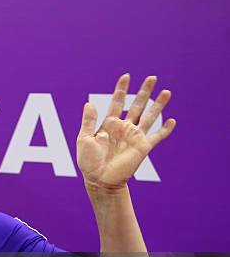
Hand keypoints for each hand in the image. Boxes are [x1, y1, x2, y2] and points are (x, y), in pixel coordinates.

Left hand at [77, 74, 176, 192]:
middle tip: (152, 77)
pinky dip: (165, 129)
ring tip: (166, 92)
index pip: (116, 103)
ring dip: (158, 105)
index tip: (126, 76)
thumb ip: (89, 122)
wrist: (99, 180)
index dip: (121, 90)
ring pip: (149, 116)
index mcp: (109, 125)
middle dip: (144, 92)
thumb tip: (89, 103)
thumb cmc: (89, 162)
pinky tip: (172, 120)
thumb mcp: (84, 139)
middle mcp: (123, 128)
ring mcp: (134, 137)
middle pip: (136, 105)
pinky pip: (157, 137)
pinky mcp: (143, 147)